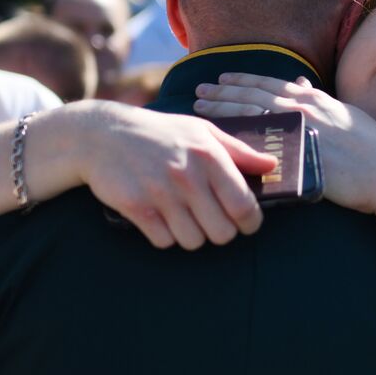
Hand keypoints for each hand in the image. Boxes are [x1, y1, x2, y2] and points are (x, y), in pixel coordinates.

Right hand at [70, 102, 277, 249]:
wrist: (102, 134)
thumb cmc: (160, 134)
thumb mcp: (201, 132)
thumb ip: (239, 151)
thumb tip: (273, 166)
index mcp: (209, 156)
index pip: (244, 207)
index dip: (250, 222)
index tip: (246, 222)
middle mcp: (187, 176)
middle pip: (222, 233)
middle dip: (220, 232)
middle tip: (211, 221)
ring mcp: (160, 193)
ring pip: (193, 242)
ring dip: (191, 235)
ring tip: (183, 217)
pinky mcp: (136, 208)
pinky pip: (164, 242)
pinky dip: (165, 235)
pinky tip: (160, 217)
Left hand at [193, 73, 375, 219]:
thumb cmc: (375, 147)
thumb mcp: (347, 114)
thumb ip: (321, 100)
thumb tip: (305, 84)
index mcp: (313, 98)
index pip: (268, 84)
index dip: (242, 80)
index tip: (220, 78)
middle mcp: (303, 109)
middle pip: (252, 96)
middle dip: (221, 92)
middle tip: (196, 91)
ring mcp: (299, 132)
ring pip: (250, 116)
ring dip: (221, 111)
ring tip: (198, 109)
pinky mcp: (299, 157)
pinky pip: (261, 148)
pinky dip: (238, 142)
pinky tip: (218, 142)